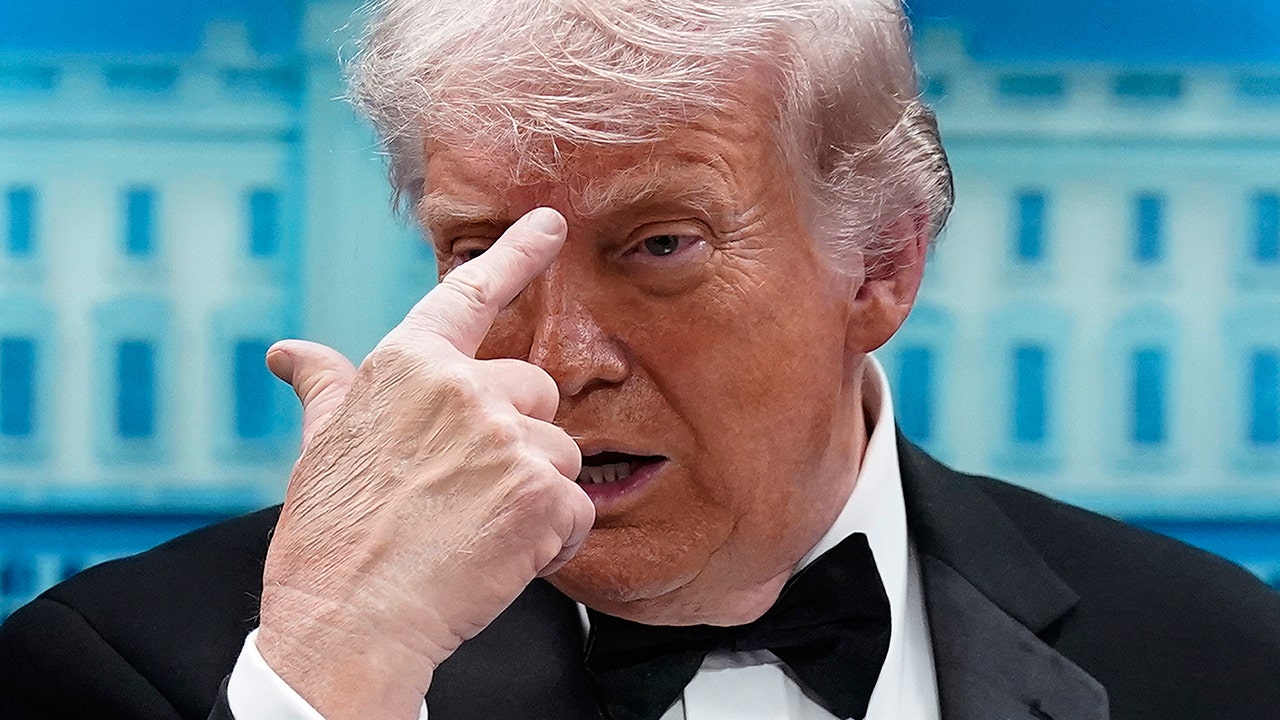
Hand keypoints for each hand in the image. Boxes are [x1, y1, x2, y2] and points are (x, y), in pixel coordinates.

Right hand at [255, 208, 593, 719]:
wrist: (347, 622)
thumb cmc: (329, 541)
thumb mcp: (319, 450)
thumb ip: (326, 390)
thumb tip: (292, 355)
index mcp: (406, 366)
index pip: (468, 295)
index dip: (515, 255)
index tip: (550, 224)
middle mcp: (461, 389)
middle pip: (535, 394)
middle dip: (517, 441)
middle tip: (468, 492)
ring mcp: (503, 438)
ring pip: (561, 453)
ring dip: (535, 494)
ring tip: (477, 532)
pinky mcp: (538, 492)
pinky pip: (576, 508)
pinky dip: (552, 539)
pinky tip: (502, 558)